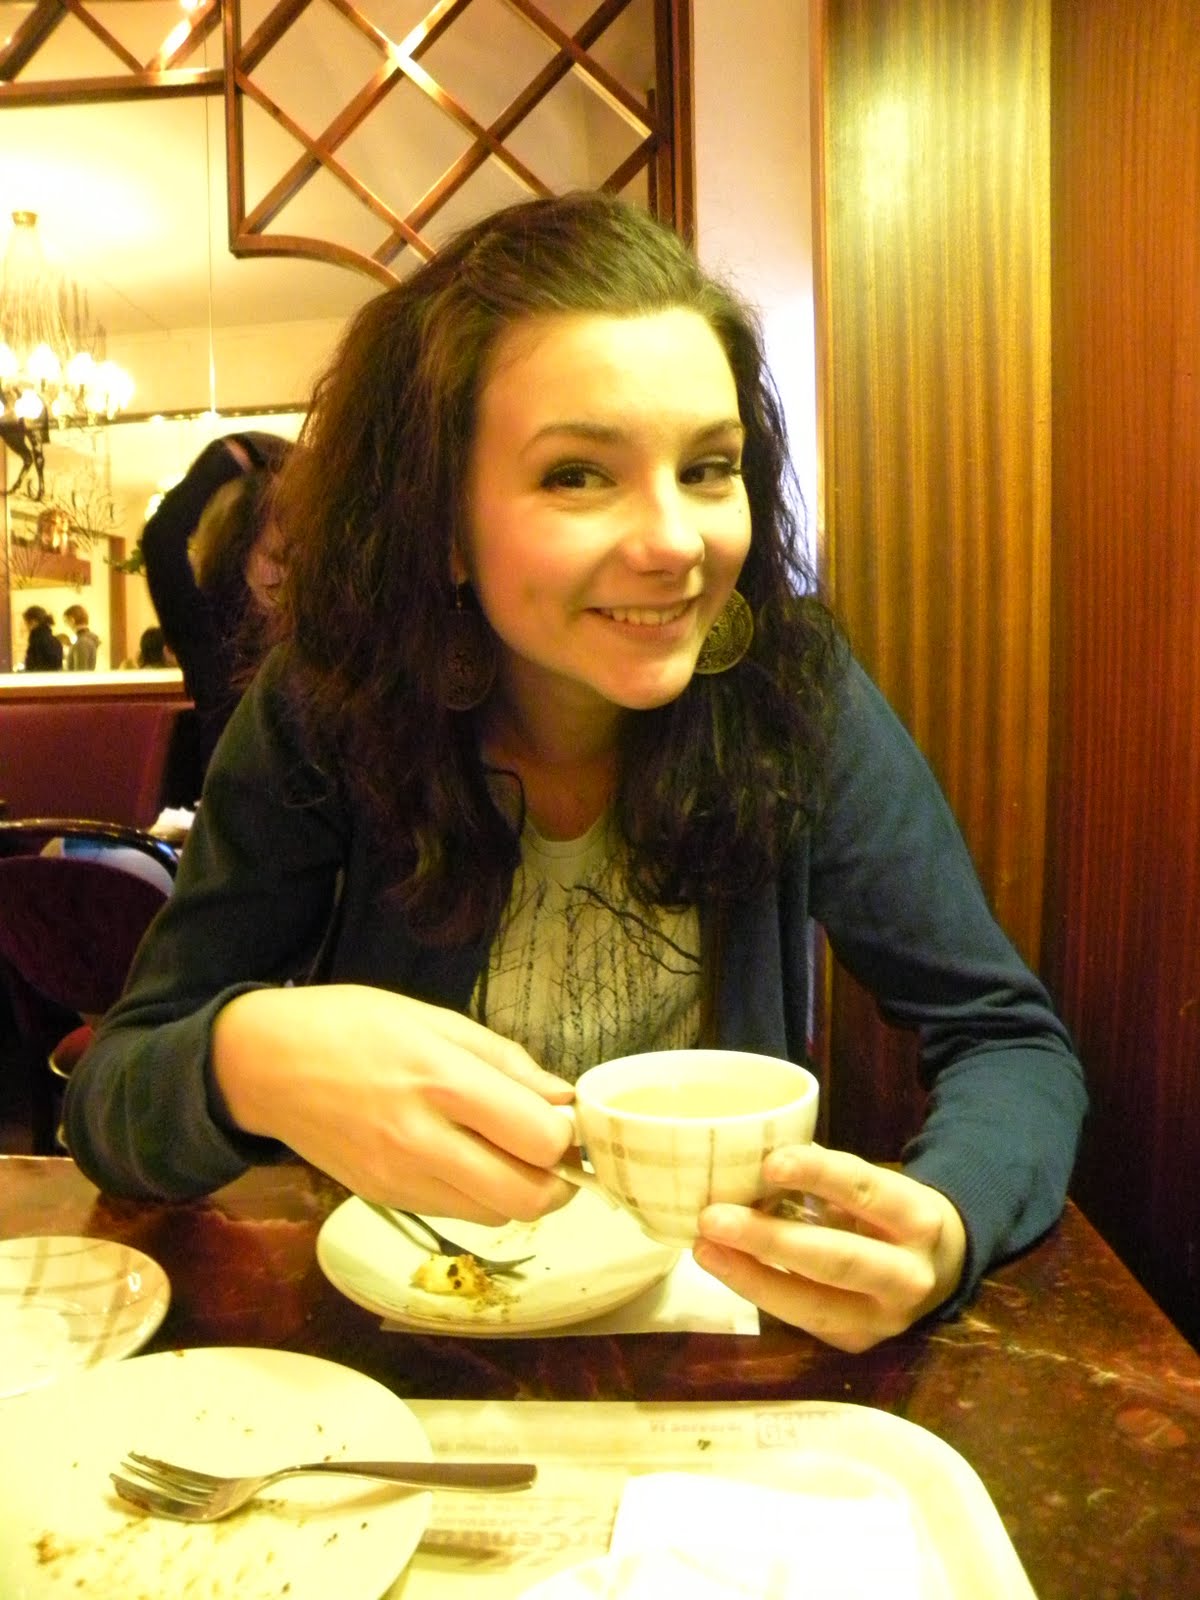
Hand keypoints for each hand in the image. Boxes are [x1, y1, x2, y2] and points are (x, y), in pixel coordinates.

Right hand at [211, 985, 575, 1223]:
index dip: (567, 1133)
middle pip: (526, 1197)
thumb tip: (562, 1098)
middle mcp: (421, 1139)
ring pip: (496, 1216)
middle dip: (559, 1181)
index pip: (537, 1137)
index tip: (565, 1115)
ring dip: (522, 1193)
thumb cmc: (351, 1025)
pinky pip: (458, 1215)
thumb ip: (504, 1061)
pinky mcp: (384, 1199)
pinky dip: (483, 1198)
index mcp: (439, 1079)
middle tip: (554, 1151)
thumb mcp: (434, 1018)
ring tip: (513, 1154)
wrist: (263, 1065)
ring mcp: (400, 1178)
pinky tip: (472, 1161)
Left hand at [692, 1143, 966, 1351]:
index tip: (769, 1163)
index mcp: (917, 1218)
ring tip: (704, 1250)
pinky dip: (760, 1294)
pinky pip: (802, 1321)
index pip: (864, 1189)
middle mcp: (909, 1275)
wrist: (942, 1271)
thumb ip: (824, 1176)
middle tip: (713, 1218)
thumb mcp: (875, 1186)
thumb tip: (746, 1154)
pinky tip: (726, 1269)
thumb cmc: (890, 1214)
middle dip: (770, 1241)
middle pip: (837, 1260)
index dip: (817, 1174)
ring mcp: (884, 1320)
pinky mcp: (858, 1344)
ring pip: (814, 1305)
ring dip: (751, 1278)